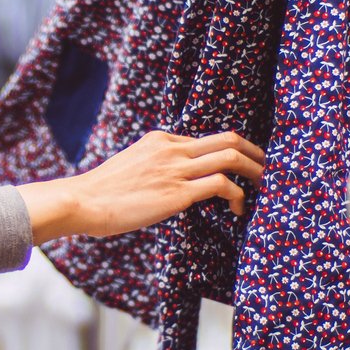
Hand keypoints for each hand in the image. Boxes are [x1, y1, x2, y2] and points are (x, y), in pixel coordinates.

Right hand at [16, 130, 265, 244]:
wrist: (81, 201)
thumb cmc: (100, 194)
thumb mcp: (130, 169)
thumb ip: (153, 169)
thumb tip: (167, 187)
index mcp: (160, 139)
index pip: (207, 139)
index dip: (231, 153)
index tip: (244, 168)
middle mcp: (172, 148)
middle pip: (229, 138)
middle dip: (255, 153)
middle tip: (268, 170)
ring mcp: (176, 167)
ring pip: (231, 156)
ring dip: (255, 171)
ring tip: (265, 188)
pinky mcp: (178, 191)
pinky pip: (222, 185)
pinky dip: (237, 196)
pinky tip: (237, 210)